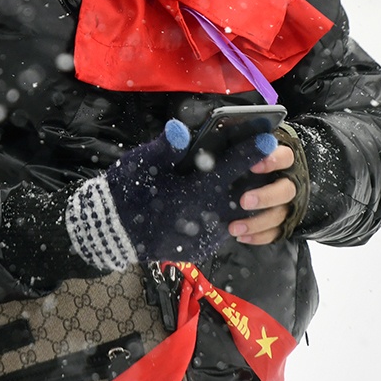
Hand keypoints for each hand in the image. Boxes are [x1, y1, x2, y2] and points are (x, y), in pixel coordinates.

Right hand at [67, 119, 276, 269]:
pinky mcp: (198, 250)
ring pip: (235, 217)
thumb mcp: (142, 164)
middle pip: (244, 196)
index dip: (251, 151)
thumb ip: (166, 148)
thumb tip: (182, 130)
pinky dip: (225, 220)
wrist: (111, 231)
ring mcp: (204, 237)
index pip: (231, 167)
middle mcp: (205, 217)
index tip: (270, 138)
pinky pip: (220, 234)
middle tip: (264, 167)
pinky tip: (220, 209)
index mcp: (194, 191)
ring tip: (246, 188)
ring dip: (243, 202)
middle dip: (257, 181)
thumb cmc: (128, 191)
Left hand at [228, 142, 296, 245]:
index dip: (272, 160)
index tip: (254, 164)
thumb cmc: (256, 158)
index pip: (285, 157)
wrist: (277, 174)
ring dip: (257, 223)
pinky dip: (259, 236)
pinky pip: (276, 233)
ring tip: (234, 227)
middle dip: (266, 197)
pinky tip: (241, 236)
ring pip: (280, 215)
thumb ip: (241, 143)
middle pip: (286, 190)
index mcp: (284, 160)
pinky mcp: (285, 222)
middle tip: (244, 201)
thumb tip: (216, 136)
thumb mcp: (251, 146)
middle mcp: (291, 182)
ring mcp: (289, 204)